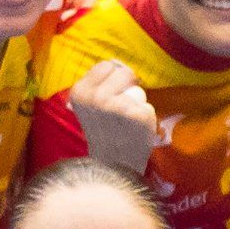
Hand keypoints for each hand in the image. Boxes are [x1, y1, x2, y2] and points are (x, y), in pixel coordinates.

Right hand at [67, 58, 159, 172]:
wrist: (111, 165)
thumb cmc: (102, 133)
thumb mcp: (88, 106)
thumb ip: (99, 85)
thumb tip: (117, 63)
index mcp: (81, 92)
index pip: (106, 66)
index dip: (114, 78)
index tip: (112, 93)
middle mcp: (97, 97)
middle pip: (125, 73)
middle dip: (128, 87)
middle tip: (120, 110)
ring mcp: (119, 106)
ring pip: (138, 92)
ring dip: (137, 105)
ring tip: (125, 124)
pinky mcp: (139, 116)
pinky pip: (149, 108)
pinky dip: (146, 119)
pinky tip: (134, 132)